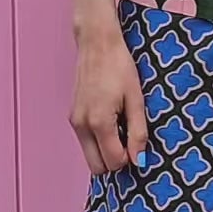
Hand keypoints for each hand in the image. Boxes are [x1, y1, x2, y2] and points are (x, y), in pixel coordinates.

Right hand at [70, 27, 148, 174]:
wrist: (97, 44)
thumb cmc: (119, 66)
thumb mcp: (136, 99)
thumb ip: (138, 132)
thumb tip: (139, 160)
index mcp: (99, 122)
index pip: (113, 162)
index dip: (130, 159)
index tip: (138, 143)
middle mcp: (82, 125)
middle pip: (97, 167)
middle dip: (115, 160)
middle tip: (129, 139)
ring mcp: (74, 121)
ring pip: (90, 155)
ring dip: (106, 150)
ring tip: (121, 126)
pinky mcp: (73, 115)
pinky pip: (85, 141)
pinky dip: (98, 140)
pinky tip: (111, 120)